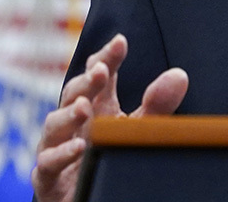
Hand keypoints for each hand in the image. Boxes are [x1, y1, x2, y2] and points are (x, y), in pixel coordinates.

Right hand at [31, 34, 188, 201]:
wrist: (93, 198)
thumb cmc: (112, 157)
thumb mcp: (139, 130)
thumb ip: (157, 104)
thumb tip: (179, 75)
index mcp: (98, 106)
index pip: (98, 74)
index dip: (106, 57)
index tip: (120, 42)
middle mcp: (74, 123)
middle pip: (74, 94)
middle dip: (85, 81)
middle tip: (100, 71)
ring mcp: (57, 148)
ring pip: (54, 125)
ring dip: (68, 114)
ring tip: (84, 106)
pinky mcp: (49, 179)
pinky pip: (48, 164)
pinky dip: (61, 154)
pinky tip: (79, 147)